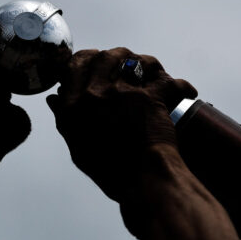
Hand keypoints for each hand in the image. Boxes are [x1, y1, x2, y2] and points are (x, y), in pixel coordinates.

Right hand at [46, 48, 196, 202]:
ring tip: (154, 74)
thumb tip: (55, 99)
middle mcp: (95, 94)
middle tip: (127, 65)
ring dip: (146, 65)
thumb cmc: (109, 170)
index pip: (75, 65)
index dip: (87, 58)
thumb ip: (65, 118)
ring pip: (133, 60)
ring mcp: (123, 93)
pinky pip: (164, 78)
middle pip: (105, 57)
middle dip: (117, 57)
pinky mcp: (150, 97)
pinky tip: (185, 91)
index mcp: (73, 106)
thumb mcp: (77, 147)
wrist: (140, 182)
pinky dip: (179, 85)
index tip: (95, 59)